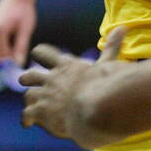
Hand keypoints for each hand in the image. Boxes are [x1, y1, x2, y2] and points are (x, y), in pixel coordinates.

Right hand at [0, 0, 36, 64]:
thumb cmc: (24, 12)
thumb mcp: (25, 30)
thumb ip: (21, 47)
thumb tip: (18, 64)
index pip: (2, 55)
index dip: (11, 62)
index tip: (20, 66)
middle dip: (5, 61)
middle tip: (17, 62)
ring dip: (0, 55)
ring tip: (14, 53)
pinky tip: (8, 47)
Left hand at [19, 27, 127, 148]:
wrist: (96, 107)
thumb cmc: (105, 85)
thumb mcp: (108, 64)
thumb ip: (112, 47)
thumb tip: (123, 27)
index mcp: (66, 65)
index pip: (43, 52)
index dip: (39, 54)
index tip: (38, 56)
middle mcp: (52, 78)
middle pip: (29, 75)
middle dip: (27, 79)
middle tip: (28, 83)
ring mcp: (45, 95)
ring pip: (28, 95)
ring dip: (31, 100)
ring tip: (34, 107)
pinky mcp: (40, 111)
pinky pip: (27, 114)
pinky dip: (27, 118)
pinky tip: (28, 123)